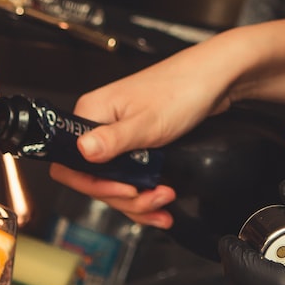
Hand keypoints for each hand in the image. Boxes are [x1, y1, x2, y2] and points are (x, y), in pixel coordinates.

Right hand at [49, 32, 250, 227]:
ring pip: (115, 183)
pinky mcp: (137, 146)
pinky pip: (132, 179)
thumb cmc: (182, 88)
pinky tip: (161, 205)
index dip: (91, 184)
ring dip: (139, 200)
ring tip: (164, 199)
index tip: (121, 190)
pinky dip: (146, 196)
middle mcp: (100, 126)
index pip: (68, 162)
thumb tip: (81, 150)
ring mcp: (118, 138)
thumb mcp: (146, 121)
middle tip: (150, 196)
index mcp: (91, 114)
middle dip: (124, 196)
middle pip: (94, 179)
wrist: (215, 79)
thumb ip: (113, 140)